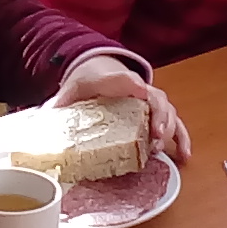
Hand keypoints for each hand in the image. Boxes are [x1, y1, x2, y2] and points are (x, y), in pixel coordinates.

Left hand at [50, 59, 192, 162]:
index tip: (139, 89)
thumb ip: (58, 104)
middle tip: (154, 135)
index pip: (123, 79)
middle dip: (157, 115)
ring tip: (162, 148)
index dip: (130, 84)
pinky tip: (184, 157)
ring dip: (169, 130)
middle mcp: (138, 90)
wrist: (101, 70)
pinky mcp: (158, 115)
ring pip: (168, 112)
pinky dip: (181, 140)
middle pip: (154, 98)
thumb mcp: (71, 90)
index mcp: (113, 80)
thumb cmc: (89, 83)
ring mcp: (151, 103)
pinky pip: (175, 126)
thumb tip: (42, 119)